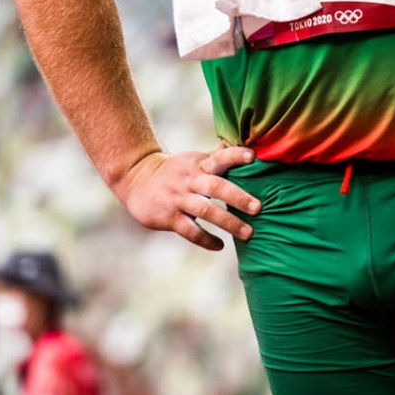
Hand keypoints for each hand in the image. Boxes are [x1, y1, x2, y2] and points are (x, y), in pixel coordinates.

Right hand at [113, 146, 259, 250]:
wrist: (136, 178)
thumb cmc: (175, 170)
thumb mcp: (194, 160)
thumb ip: (218, 158)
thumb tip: (250, 149)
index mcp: (199, 164)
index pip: (220, 157)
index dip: (235, 156)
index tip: (253, 156)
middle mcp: (190, 180)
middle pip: (216, 186)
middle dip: (238, 197)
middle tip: (258, 207)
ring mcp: (179, 198)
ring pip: (206, 211)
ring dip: (229, 222)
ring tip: (248, 233)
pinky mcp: (169, 217)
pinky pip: (190, 231)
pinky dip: (207, 239)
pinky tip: (220, 245)